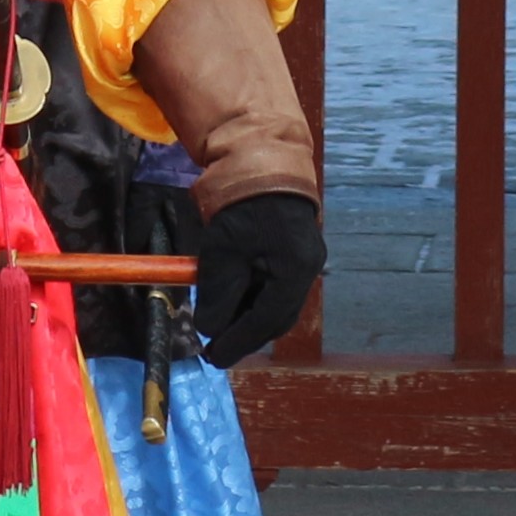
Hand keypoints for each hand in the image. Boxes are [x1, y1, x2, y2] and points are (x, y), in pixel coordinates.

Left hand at [191, 191, 324, 363]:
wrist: (262, 158)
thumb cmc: (242, 203)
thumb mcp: (223, 250)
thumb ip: (218, 292)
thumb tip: (209, 329)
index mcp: (295, 269)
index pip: (267, 319)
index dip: (238, 342)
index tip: (214, 357)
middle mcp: (306, 269)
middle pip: (276, 317)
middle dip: (244, 334)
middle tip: (214, 348)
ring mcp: (302, 260)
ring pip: (274, 303)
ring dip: (247, 316)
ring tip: (218, 322)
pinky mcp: (292, 252)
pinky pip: (273, 286)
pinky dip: (251, 297)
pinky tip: (231, 297)